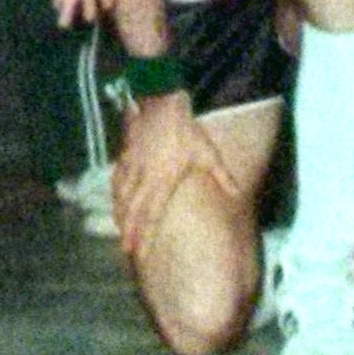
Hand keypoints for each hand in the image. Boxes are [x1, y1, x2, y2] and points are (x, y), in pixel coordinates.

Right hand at [111, 94, 233, 260]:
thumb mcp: (208, 152)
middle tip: (125, 250)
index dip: (144, 235)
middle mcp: (144, 177)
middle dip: (129, 232)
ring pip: (123, 195)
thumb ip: (221, 175)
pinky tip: (116, 198)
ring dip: (121, 214)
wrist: (162, 101)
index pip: (151, 215)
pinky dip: (117, 191)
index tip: (139, 253)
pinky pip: (118, 177)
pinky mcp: (127, 153)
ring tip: (120, 229)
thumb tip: (236, 193)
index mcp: (163, 181)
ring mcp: (133, 165)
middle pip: (133, 210)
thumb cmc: (187, 129)